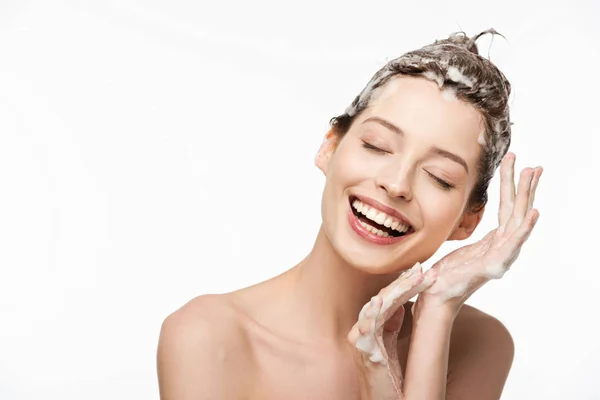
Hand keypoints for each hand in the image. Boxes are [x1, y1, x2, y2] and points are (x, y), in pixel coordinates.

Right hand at [347, 262, 434, 398]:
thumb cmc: (387, 380)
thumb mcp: (390, 345)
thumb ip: (391, 324)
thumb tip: (398, 303)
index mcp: (372, 327)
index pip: (388, 299)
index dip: (404, 284)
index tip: (422, 270)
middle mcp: (363, 331)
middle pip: (382, 300)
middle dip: (403, 284)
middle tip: (421, 270)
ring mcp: (361, 342)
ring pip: (375, 310)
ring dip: (392, 293)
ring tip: (408, 280)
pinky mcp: (364, 356)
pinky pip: (366, 332)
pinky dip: (372, 316)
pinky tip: (379, 303)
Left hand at [419, 153, 542, 311]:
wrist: (436, 296)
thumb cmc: (446, 273)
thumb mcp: (460, 245)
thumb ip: (470, 230)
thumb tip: (466, 214)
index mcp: (494, 241)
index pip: (508, 208)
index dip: (513, 187)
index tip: (518, 165)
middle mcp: (501, 247)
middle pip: (516, 210)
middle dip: (524, 186)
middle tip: (533, 164)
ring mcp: (500, 256)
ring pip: (517, 220)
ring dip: (526, 196)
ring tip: (531, 175)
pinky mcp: (493, 265)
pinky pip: (512, 243)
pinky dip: (524, 228)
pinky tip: (533, 213)